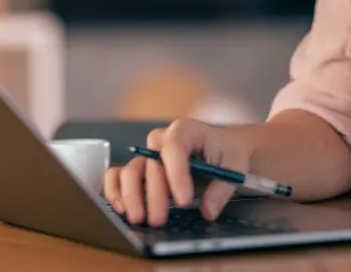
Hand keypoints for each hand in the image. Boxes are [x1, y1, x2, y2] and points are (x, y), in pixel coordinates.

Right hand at [102, 119, 254, 225]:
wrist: (224, 149)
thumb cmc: (228, 153)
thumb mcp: (235, 166)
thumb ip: (222, 188)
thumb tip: (207, 210)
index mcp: (185, 130)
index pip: (174, 147)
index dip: (176, 174)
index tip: (184, 200)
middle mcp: (161, 140)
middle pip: (151, 164)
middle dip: (154, 194)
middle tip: (159, 220)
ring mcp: (148, 155)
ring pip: (131, 171)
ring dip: (131, 196)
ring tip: (139, 219)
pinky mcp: (140, 169)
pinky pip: (118, 176)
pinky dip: (116, 191)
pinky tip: (122, 209)